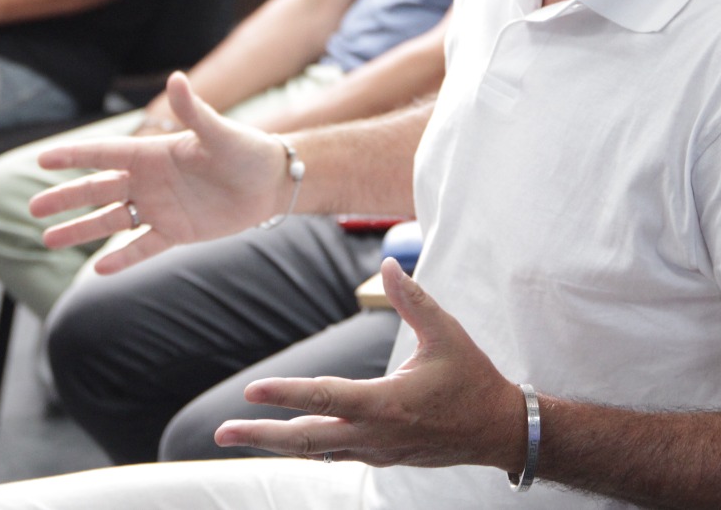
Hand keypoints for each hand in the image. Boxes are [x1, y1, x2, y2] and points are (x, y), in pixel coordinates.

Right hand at [32, 72, 289, 272]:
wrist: (272, 182)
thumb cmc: (247, 150)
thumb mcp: (219, 132)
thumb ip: (194, 111)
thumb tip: (177, 79)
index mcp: (153, 153)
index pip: (104, 154)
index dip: (73, 156)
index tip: (41, 159)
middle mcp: (150, 180)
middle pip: (98, 190)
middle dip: (66, 198)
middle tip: (33, 209)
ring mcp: (161, 207)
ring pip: (111, 220)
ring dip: (81, 228)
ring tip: (48, 239)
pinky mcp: (177, 232)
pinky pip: (143, 246)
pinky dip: (123, 257)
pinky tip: (98, 270)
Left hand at [214, 258, 525, 472]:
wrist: (499, 430)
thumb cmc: (473, 379)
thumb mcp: (447, 334)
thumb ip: (414, 300)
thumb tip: (388, 265)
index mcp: (389, 402)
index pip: (326, 397)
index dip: (286, 393)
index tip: (251, 391)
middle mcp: (377, 432)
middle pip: (307, 439)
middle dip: (261, 435)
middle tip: (221, 430)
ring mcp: (377, 450)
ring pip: (316, 451)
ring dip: (275, 443)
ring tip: (237, 436)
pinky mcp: (381, 456)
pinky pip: (333, 454)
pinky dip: (304, 447)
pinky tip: (282, 440)